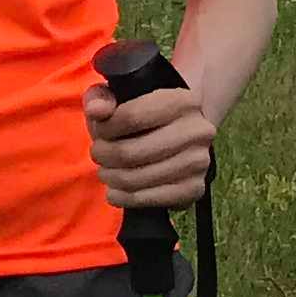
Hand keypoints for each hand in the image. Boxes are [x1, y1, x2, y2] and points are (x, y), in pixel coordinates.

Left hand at [83, 77, 217, 212]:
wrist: (179, 135)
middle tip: (99, 154)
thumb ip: (102, 98)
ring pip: (134, 179)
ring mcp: (199, 162)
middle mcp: (197, 131)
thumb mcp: (120, 96)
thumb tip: (96, 110)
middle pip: (129, 153)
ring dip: (110, 177)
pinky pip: (147, 199)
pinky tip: (116, 189)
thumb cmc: (143, 113)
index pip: (130, 117)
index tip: (100, 132)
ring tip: (107, 170)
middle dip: (102, 155)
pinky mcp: (195, 188)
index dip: (104, 129)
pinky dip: (122, 197)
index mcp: (182, 101)